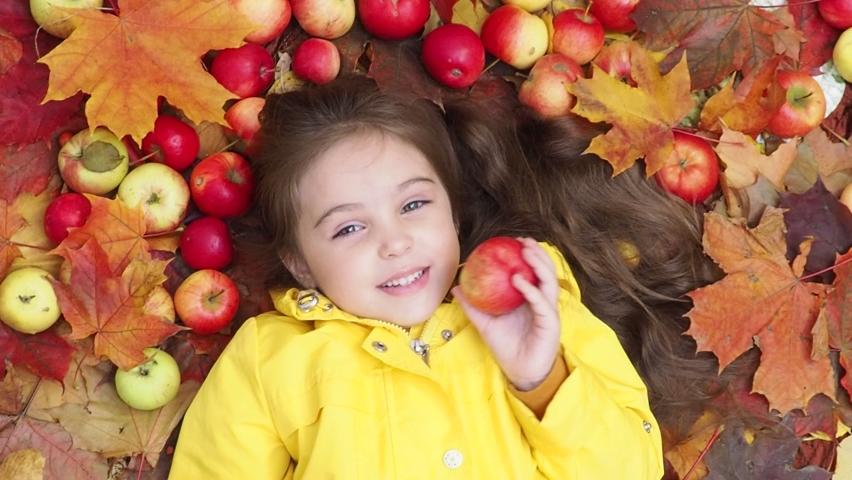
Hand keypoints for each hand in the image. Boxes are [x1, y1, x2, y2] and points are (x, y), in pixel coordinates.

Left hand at [451, 238, 561, 390]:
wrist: (519, 372)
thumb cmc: (506, 347)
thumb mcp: (485, 323)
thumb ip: (473, 306)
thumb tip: (456, 288)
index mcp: (530, 299)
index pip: (532, 271)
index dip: (528, 255)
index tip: (515, 241)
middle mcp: (542, 302)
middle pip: (545, 272)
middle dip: (538, 254)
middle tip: (524, 241)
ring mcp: (548, 311)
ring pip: (549, 282)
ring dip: (539, 265)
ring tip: (526, 251)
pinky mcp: (550, 323)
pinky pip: (541, 302)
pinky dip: (531, 289)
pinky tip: (519, 280)